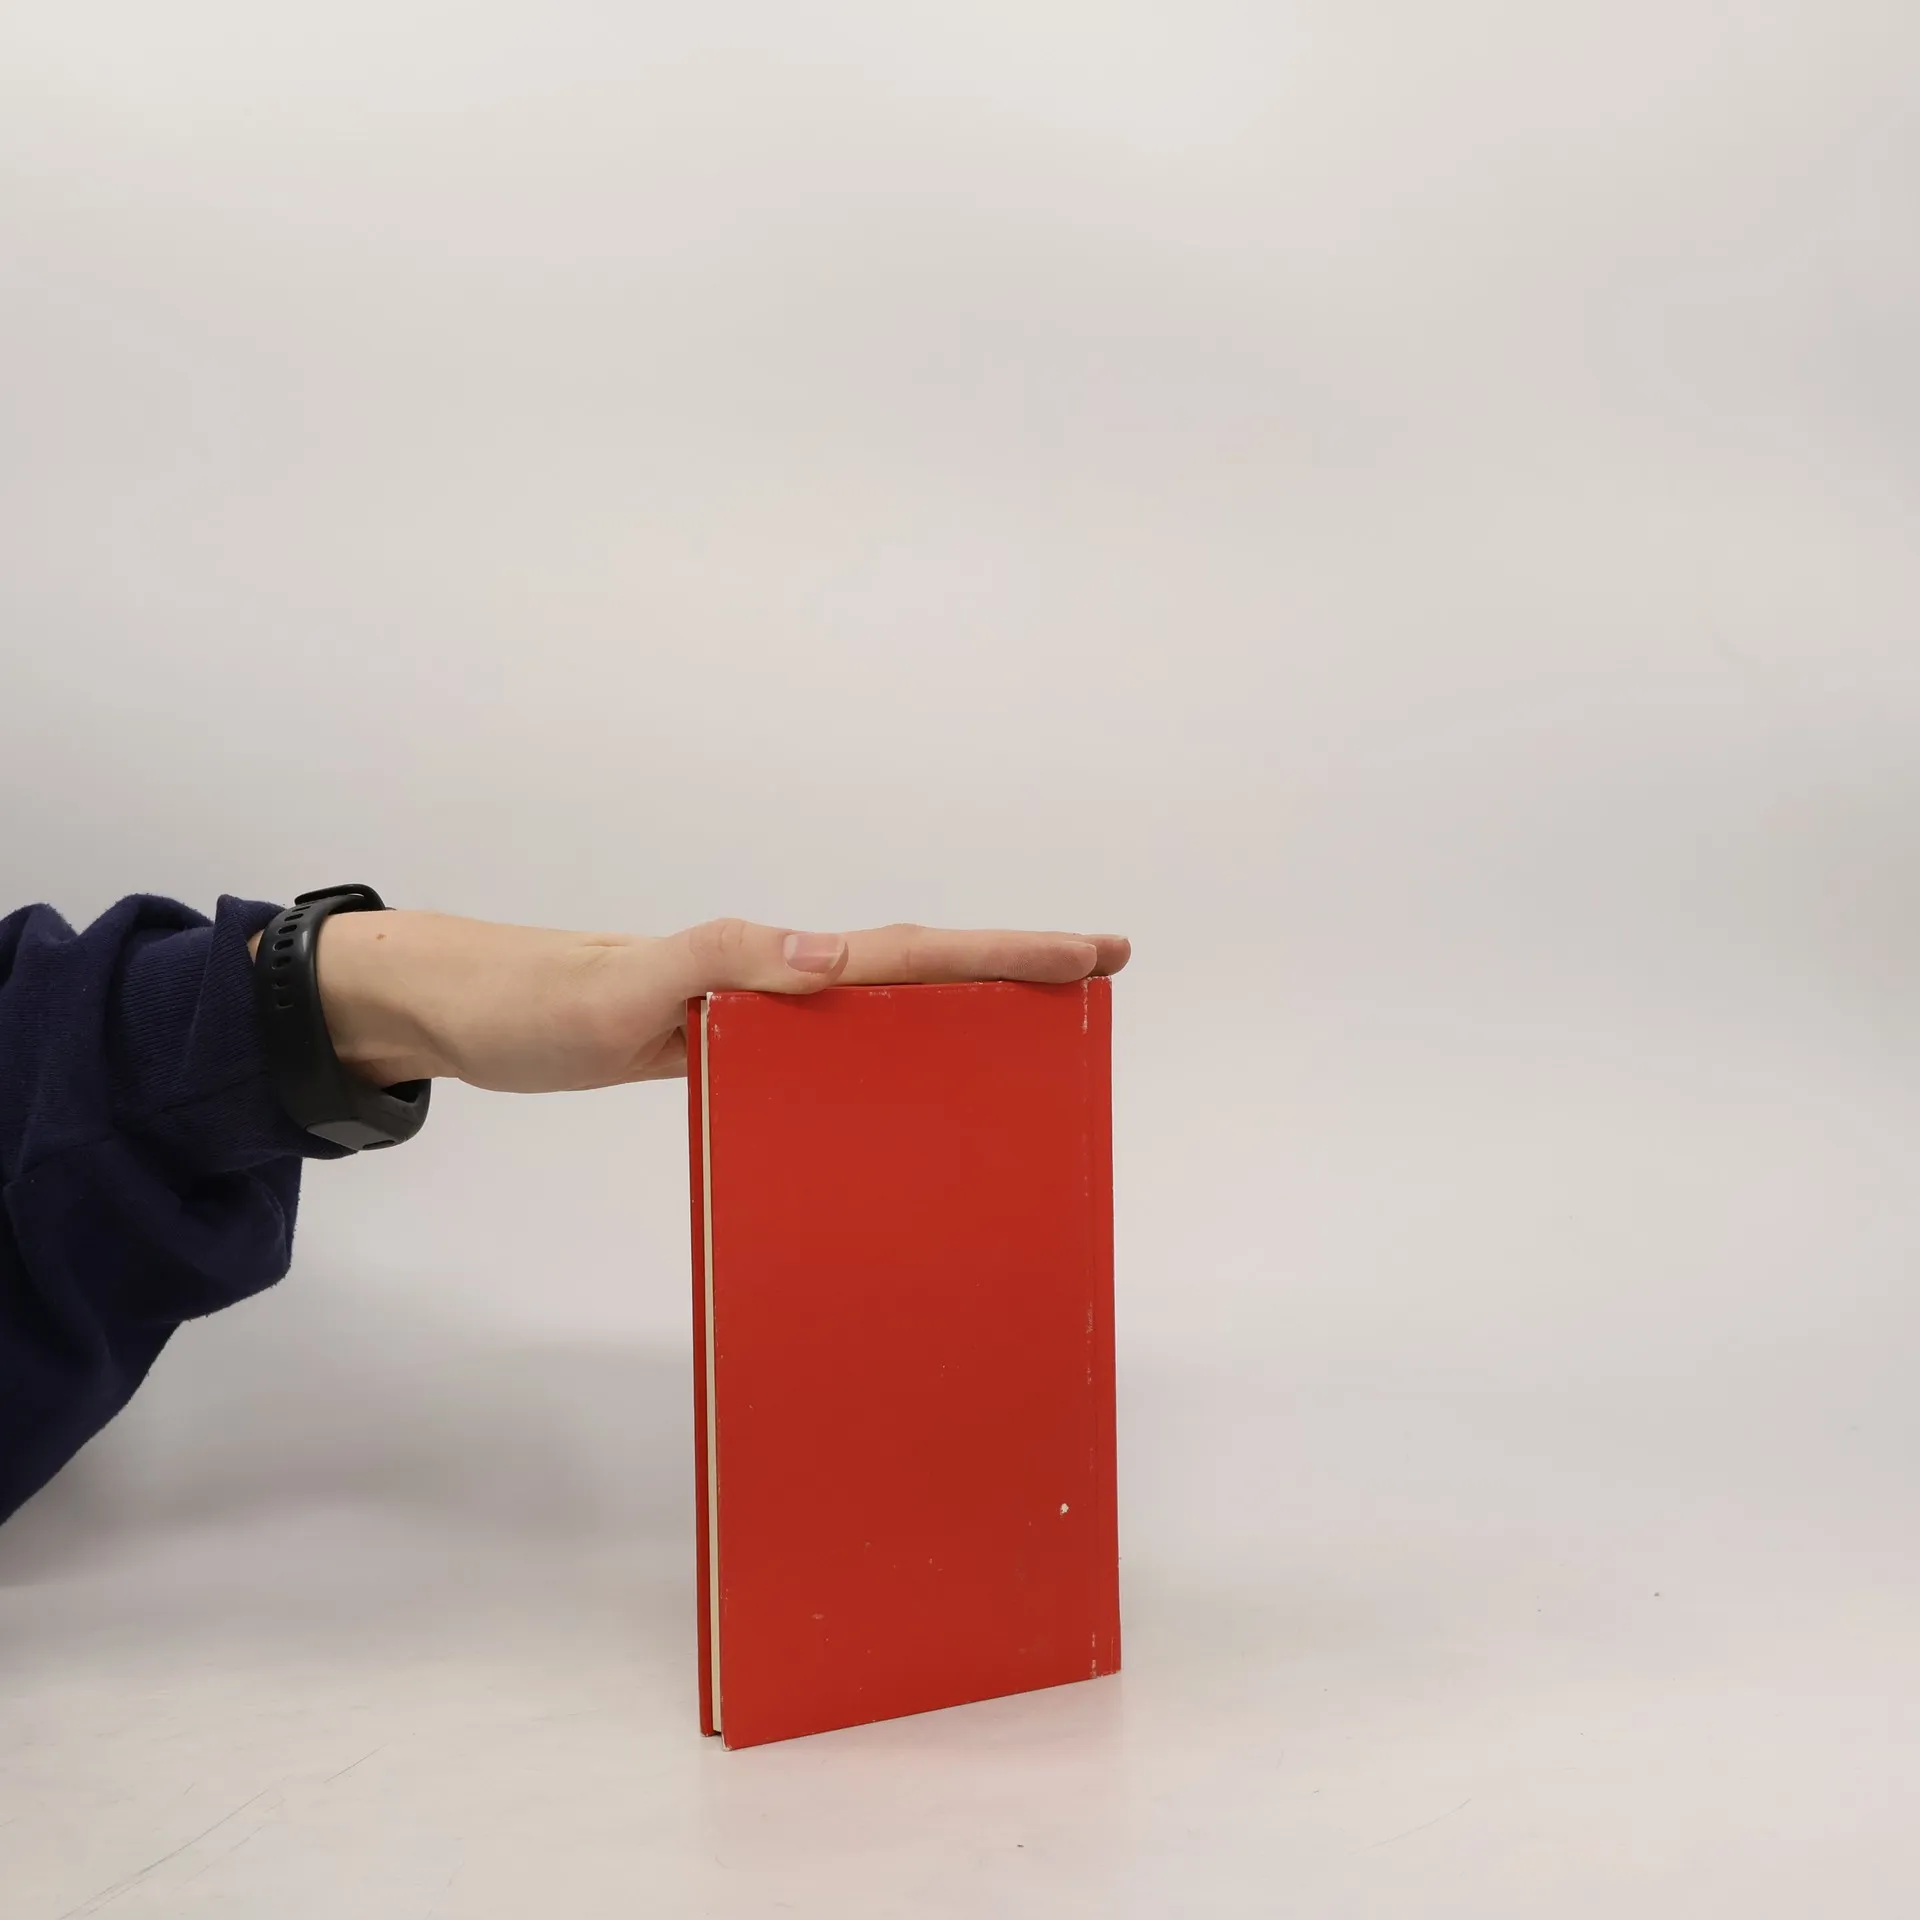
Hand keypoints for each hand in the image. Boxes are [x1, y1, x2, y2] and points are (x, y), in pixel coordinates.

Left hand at [264, 914, 1129, 1093]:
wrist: (470, 1013)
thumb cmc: (539, 999)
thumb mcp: (625, 985)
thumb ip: (723, 964)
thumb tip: (838, 961)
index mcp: (774, 965)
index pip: (912, 953)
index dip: (1005, 952)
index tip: (1091, 952)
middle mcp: (782, 984)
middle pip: (922, 973)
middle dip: (1014, 972)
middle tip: (1097, 981)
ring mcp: (762, 1020)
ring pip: (890, 1014)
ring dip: (965, 1015)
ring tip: (1036, 1041)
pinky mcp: (735, 1053)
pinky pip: (840, 1056)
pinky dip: (895, 1064)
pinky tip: (909, 1101)